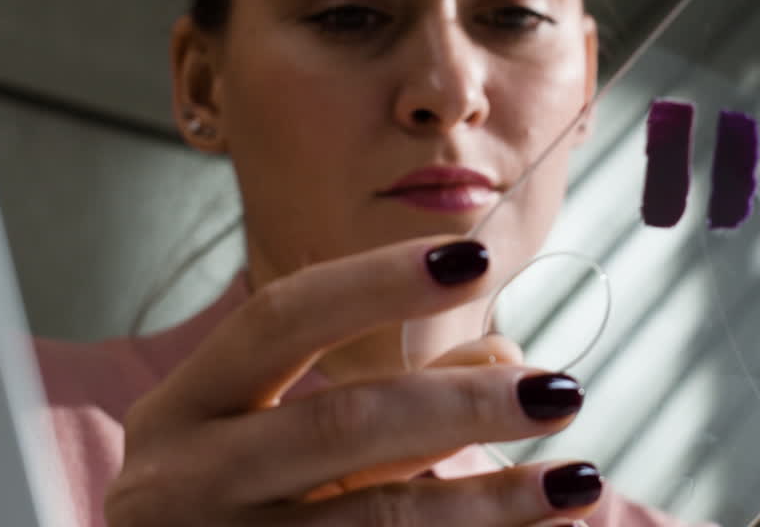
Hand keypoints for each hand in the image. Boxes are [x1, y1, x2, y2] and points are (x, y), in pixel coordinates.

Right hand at [105, 237, 601, 525]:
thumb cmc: (231, 509)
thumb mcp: (279, 443)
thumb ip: (385, 399)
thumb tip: (505, 357)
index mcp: (184, 409)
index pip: (280, 317)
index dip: (377, 281)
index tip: (476, 259)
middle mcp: (182, 482)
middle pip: (340, 425)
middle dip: (463, 406)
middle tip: (561, 390)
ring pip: (377, 522)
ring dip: (490, 503)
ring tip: (577, 481)